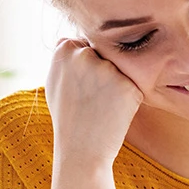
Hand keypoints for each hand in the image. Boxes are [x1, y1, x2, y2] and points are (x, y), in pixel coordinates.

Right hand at [45, 38, 143, 167]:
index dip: (88, 66)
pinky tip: (114, 112)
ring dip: (117, 84)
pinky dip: (129, 97)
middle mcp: (85, 55)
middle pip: (105, 54)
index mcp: (64, 49)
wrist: (81, 150)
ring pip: (121, 69)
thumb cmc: (68, 116)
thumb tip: (69, 38)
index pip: (86, 44)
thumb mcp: (54, 81)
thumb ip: (63, 57)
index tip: (82, 86)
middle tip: (94, 98)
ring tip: (103, 106)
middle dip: (104, 72)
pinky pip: (134, 85)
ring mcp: (108, 70)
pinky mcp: (128, 85)